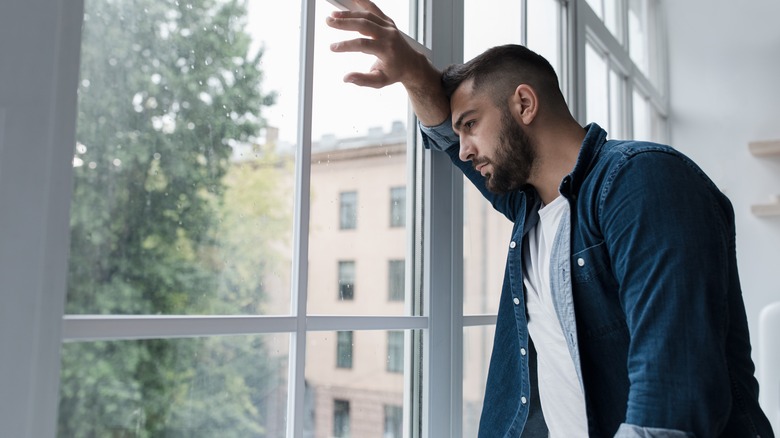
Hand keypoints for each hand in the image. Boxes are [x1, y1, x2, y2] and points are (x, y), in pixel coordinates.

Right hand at [325, 0, 449, 125]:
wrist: (411, 64)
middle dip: (344, 23)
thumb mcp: (379, 81)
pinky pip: (375, 9)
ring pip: (367, 15)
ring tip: (334, 15)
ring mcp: (389, 26)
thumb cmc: (394, 73)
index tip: (332, 47)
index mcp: (386, 50)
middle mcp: (389, 35)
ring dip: (349, 13)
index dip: (346, 45)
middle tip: (328, 22)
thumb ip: (362, 80)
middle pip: (363, 24)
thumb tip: (346, 78)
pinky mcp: (388, 21)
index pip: (362, 44)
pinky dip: (363, 2)